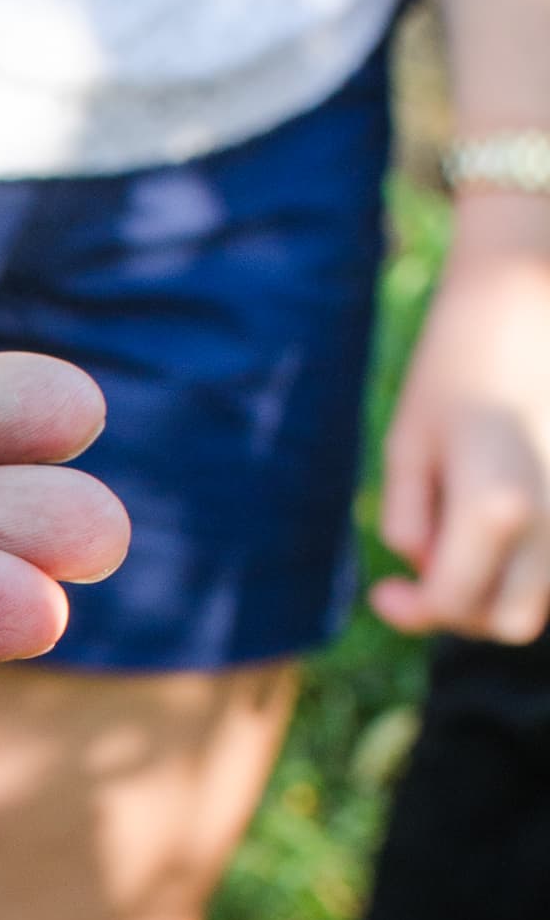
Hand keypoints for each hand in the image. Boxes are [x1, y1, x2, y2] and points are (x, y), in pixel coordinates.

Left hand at [373, 198, 549, 643]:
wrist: (526, 298)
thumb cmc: (457, 364)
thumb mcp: (408, 446)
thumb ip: (411, 523)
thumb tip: (428, 571)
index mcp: (498, 508)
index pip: (457, 605)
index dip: (415, 611)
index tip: (386, 592)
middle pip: (512, 621)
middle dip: (464, 612)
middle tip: (425, 576)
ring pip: (546, 597)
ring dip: (501, 589)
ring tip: (462, 536)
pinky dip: (531, 562)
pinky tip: (497, 522)